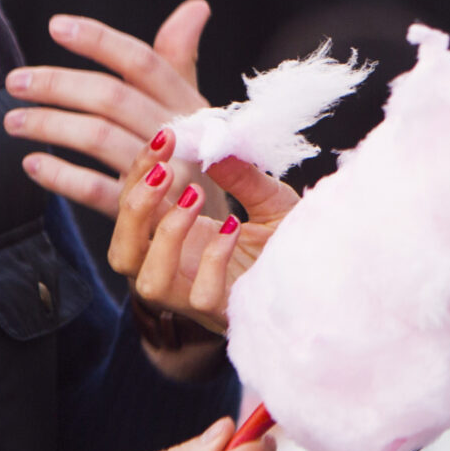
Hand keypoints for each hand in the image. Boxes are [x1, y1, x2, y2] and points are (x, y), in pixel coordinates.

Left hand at [6, 1, 213, 217]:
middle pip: (112, 97)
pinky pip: (96, 191)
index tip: (55, 25)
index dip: (99, 40)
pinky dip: (61, 176)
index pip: (141, 60)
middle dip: (58, 85)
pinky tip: (32, 163)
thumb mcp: (190, 106)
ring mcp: (163, 176)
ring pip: (99, 139)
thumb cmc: (189, 153)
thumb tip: (196, 5)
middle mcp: (179, 134)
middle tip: (14, 81)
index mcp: (186, 101)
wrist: (206, 227)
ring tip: (13, 121)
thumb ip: (180, 57)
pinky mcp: (145, 214)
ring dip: (49, 126)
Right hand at [109, 132, 300, 335]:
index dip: (138, 174)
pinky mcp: (224, 313)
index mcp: (179, 239)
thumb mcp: (268, 199)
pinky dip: (212, 258)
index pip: (133, 210)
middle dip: (135, 207)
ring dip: (166, 235)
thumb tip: (214, 142)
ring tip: (196, 196)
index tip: (165, 137)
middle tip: (166, 169)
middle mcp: (179, 270)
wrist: (327, 275)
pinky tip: (234, 228)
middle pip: (122, 252)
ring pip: (148, 282)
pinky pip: (200, 295)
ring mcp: (197, 297)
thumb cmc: (293, 241)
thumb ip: (241, 175)